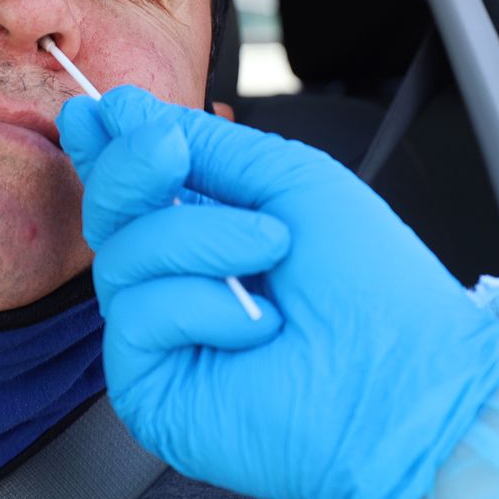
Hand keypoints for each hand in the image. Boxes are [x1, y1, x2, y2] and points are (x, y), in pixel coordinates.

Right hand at [56, 86, 498, 498]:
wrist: (407, 379)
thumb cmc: (371, 286)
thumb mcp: (287, 181)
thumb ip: (205, 144)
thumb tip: (124, 109)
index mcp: (210, 233)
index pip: (135, 188)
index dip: (107, 149)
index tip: (91, 111)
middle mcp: (177, 284)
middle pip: (107, 213)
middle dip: (131, 170)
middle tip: (167, 151)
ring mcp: (161, 338)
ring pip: (119, 257)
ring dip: (201, 239)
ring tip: (272, 251)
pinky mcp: (148, 388)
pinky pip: (135, 316)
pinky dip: (200, 306)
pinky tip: (258, 327)